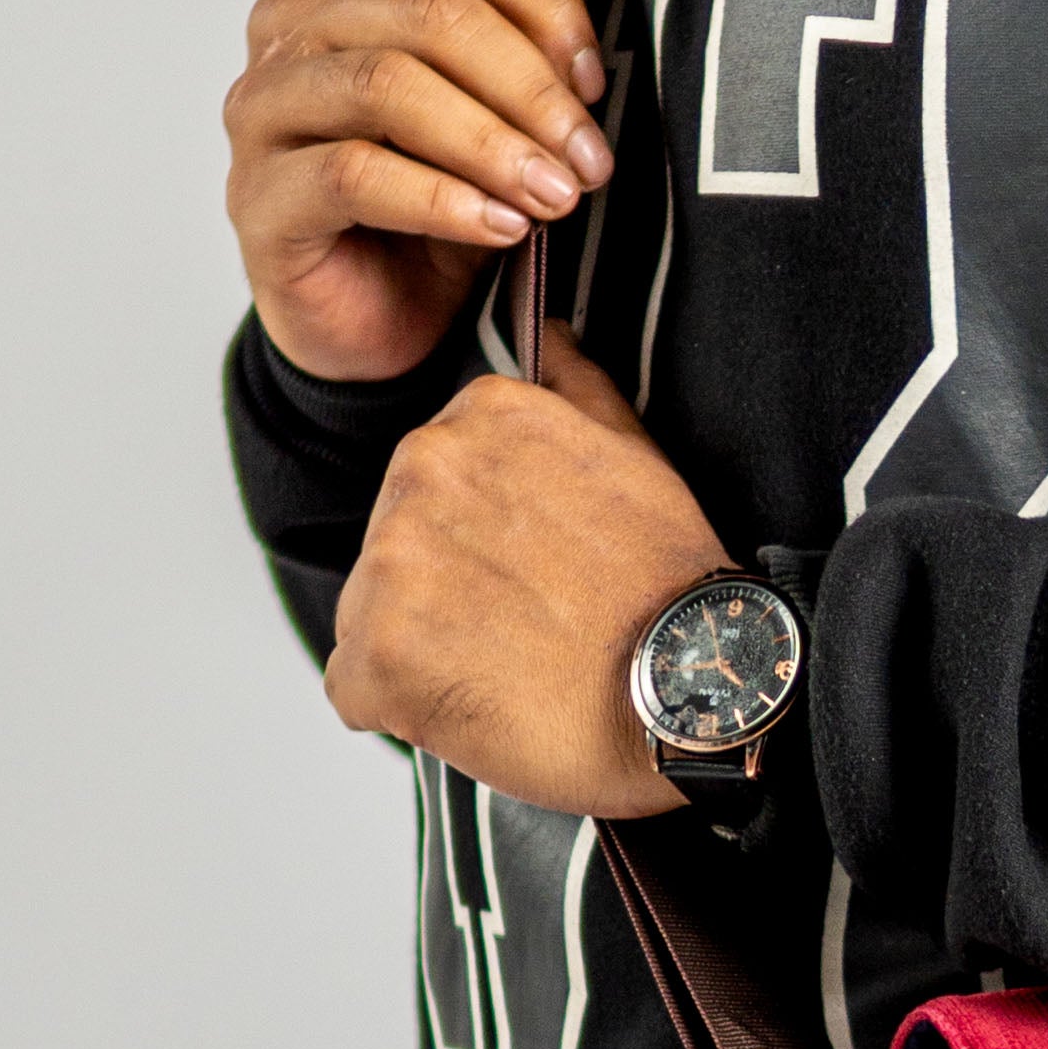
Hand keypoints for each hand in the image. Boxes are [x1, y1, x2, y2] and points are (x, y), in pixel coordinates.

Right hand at [224, 0, 632, 383]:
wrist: (379, 315)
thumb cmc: (442, 190)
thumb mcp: (511, 98)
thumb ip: (549, 6)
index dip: (548, 4)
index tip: (597, 77)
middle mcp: (291, 24)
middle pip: (430, 12)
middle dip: (529, 87)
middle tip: (590, 157)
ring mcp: (263, 107)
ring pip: (387, 86)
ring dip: (491, 144)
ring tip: (556, 196)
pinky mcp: (257, 195)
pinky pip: (353, 175)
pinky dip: (442, 200)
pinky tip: (501, 228)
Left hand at [324, 324, 728, 818]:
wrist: (690, 691)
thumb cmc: (667, 591)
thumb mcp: (637, 454)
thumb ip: (576, 388)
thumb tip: (549, 338)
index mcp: (477, 418)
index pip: (429, 488)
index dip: (479, 544)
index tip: (533, 571)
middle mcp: (422, 470)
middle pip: (393, 550)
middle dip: (443, 595)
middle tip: (526, 628)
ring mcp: (393, 561)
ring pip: (370, 618)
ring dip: (424, 653)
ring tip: (510, 669)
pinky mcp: (379, 650)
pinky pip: (357, 689)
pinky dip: (405, 710)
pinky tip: (478, 705)